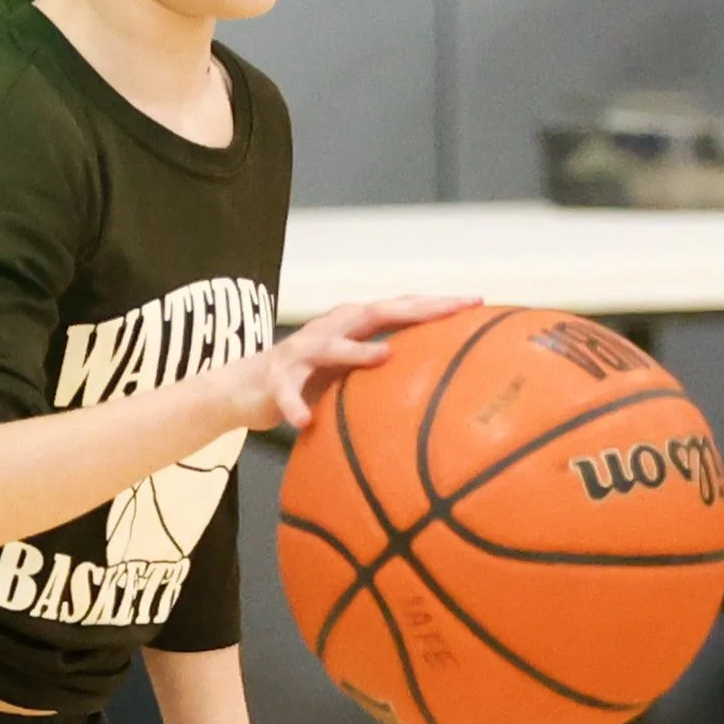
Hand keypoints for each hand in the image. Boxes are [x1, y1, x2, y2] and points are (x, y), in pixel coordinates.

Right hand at [226, 295, 478, 433]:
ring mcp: (301, 351)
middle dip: (415, 309)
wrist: (245, 388)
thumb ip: (388, 377)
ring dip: (356, 351)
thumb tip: (443, 395)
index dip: (438, 304)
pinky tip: (305, 421)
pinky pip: (286, 394)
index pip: (402, 308)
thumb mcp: (352, 376)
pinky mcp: (274, 378)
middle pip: (376, 312)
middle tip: (451, 310)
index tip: (477, 302)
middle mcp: (331, 329)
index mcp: (354, 325)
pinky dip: (295, 406)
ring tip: (383, 357)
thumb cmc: (311, 381)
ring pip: (331, 347)